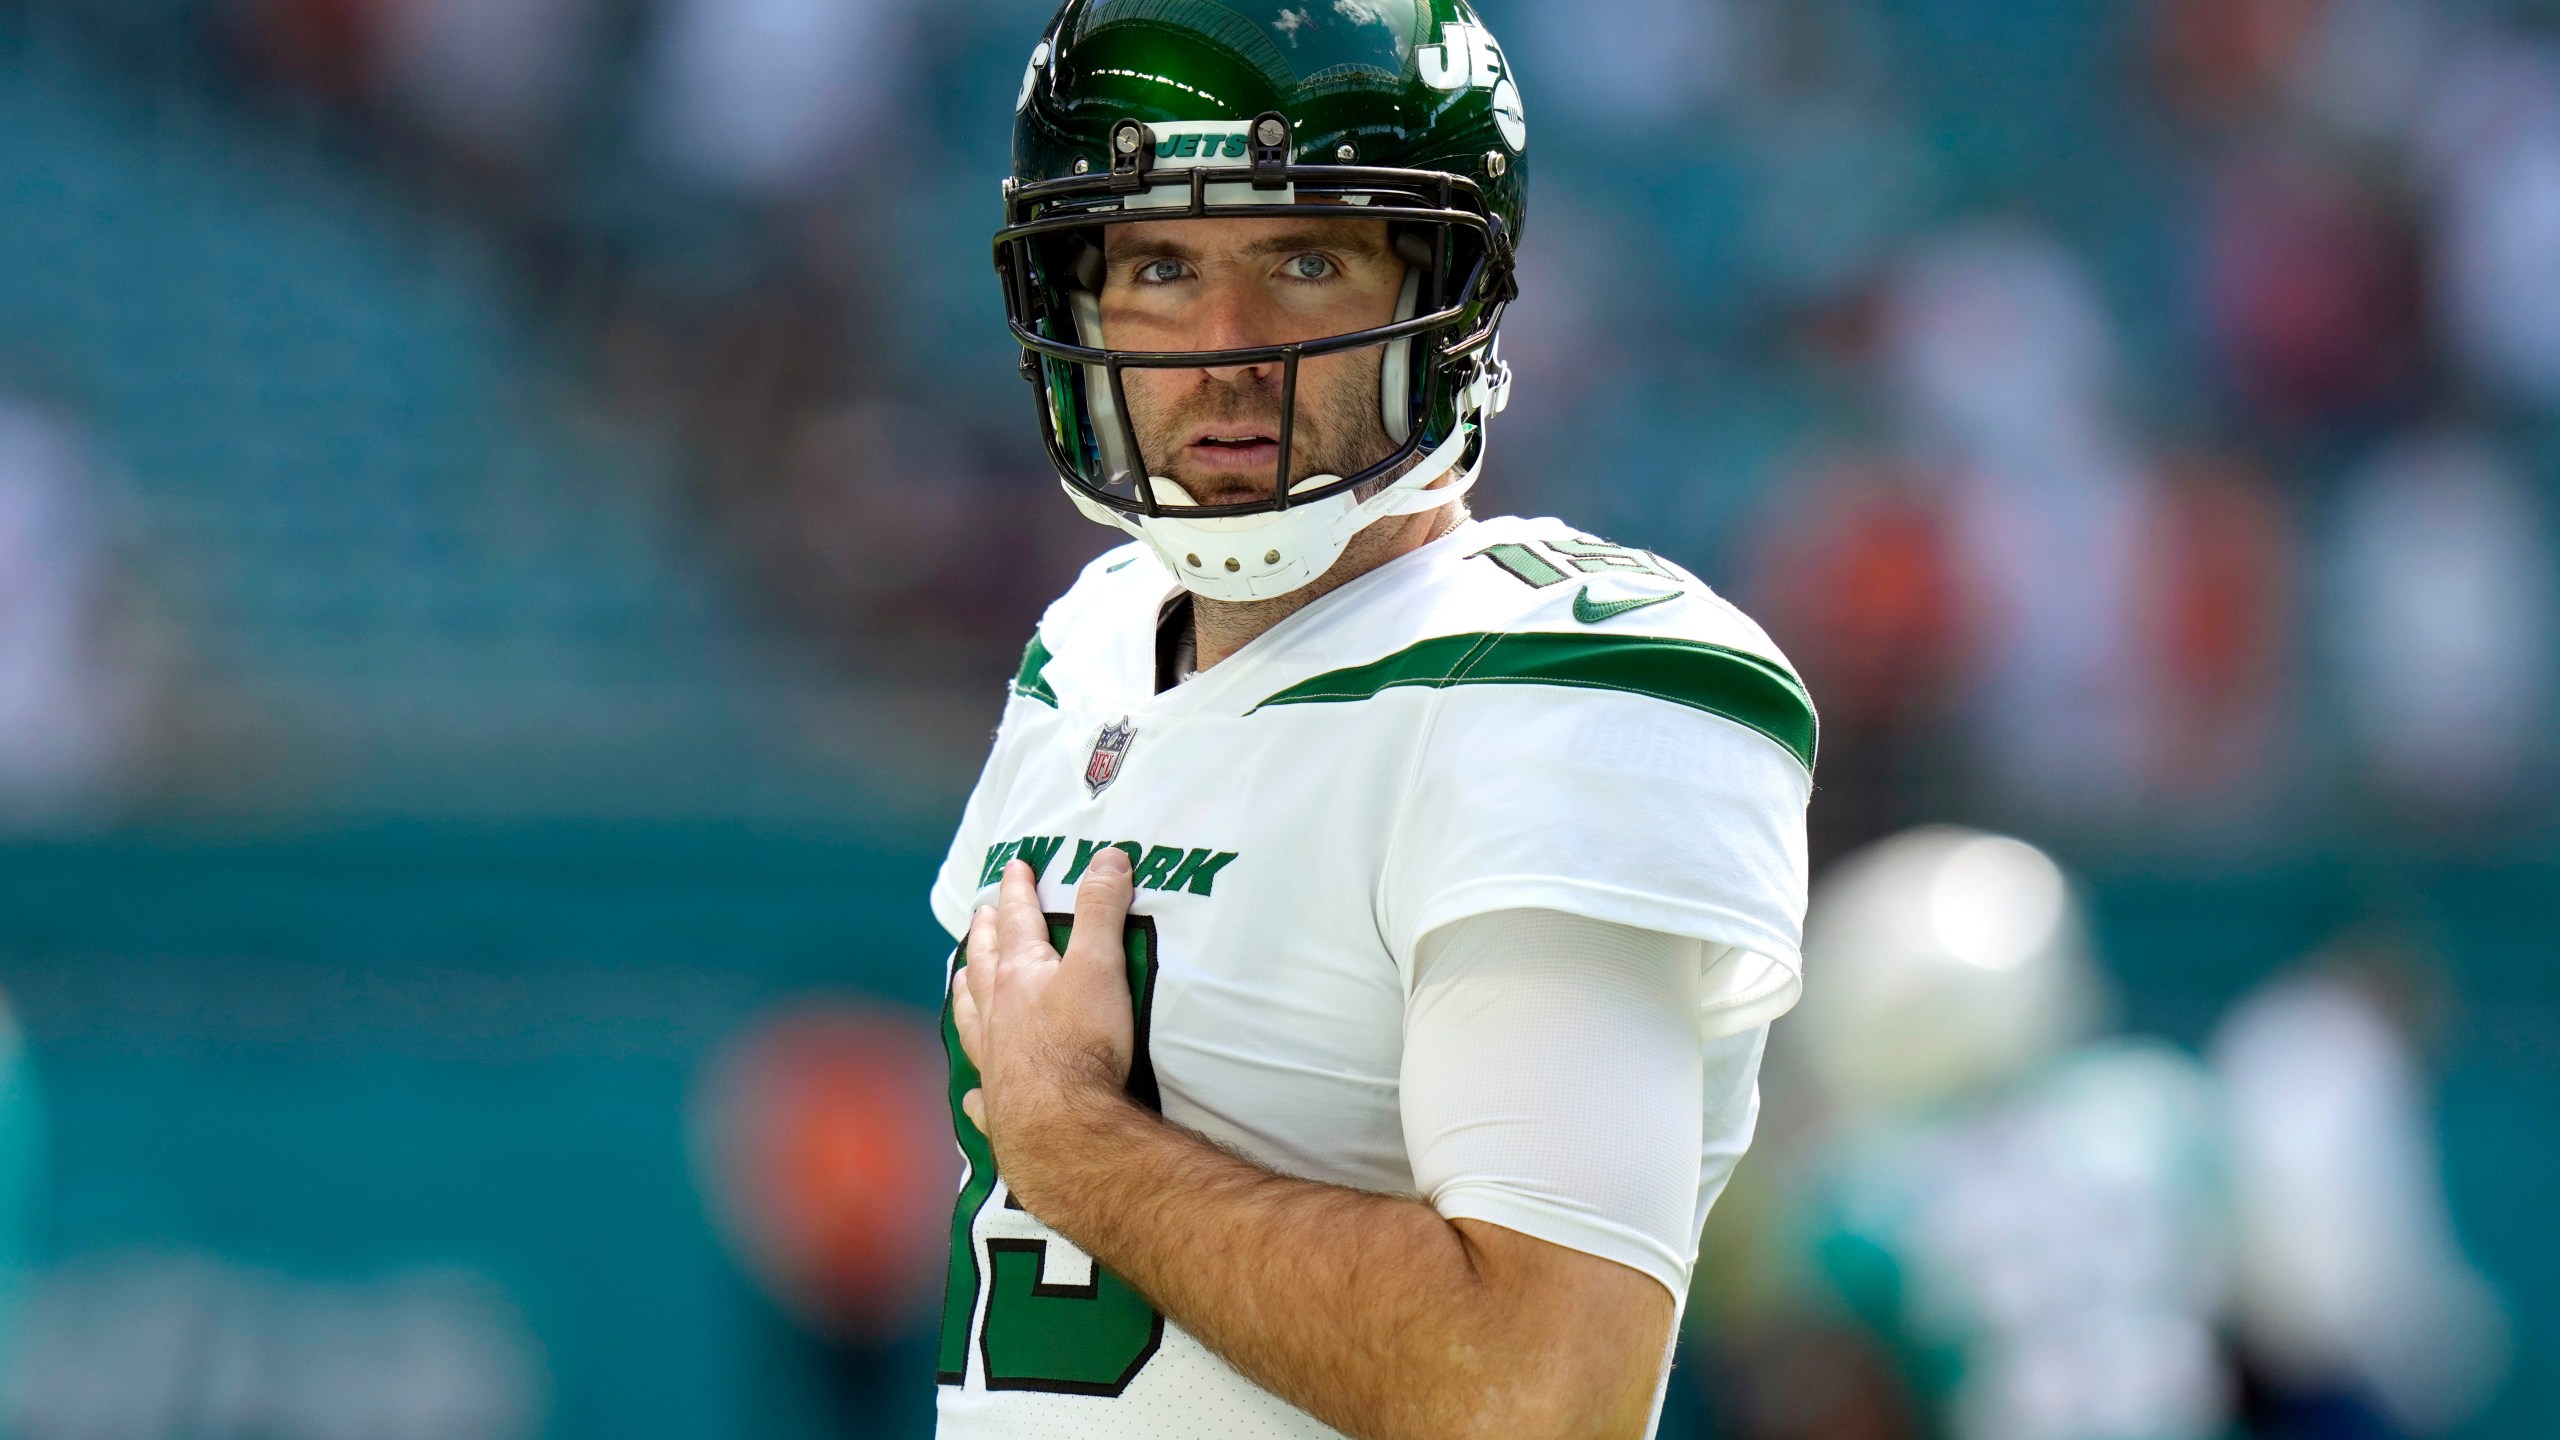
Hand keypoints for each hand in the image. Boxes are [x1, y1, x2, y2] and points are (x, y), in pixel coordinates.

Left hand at [950, 846, 1139, 1206]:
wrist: (1064, 1125)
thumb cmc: (1082, 1044)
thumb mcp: (1100, 965)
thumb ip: (1101, 910)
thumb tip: (1107, 858)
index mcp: (1020, 976)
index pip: (1017, 921)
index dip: (1017, 891)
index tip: (1014, 867)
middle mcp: (997, 1014)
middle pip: (984, 964)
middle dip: (985, 934)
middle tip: (980, 913)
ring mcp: (993, 1059)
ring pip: (970, 1017)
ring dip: (965, 993)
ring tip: (959, 977)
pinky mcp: (1000, 1104)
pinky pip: (979, 1092)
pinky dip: (974, 1088)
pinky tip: (970, 1093)